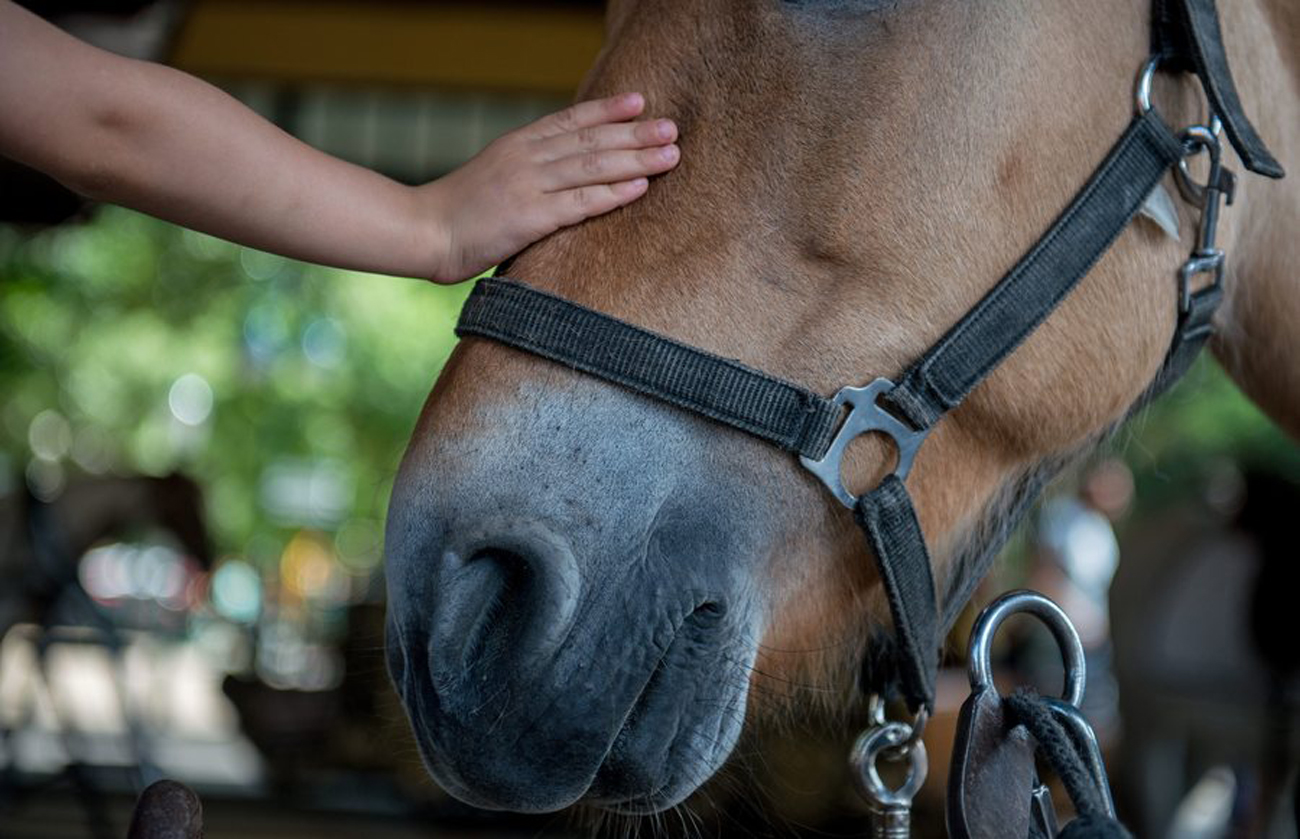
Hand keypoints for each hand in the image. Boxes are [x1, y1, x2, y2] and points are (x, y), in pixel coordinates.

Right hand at [419, 93, 678, 282]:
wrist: (423, 231)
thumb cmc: (458, 211)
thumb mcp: (492, 176)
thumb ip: (526, 169)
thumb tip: (561, 170)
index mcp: (517, 145)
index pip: (570, 121)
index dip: (606, 110)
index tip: (639, 102)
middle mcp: (526, 158)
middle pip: (591, 140)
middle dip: (635, 133)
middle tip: (672, 128)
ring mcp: (528, 185)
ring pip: (592, 166)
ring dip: (636, 158)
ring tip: (670, 154)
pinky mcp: (529, 217)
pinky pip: (580, 203)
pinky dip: (612, 193)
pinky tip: (640, 186)